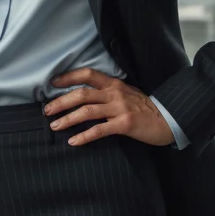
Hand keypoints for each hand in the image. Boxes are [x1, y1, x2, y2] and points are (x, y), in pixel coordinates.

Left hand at [43, 68, 175, 147]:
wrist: (167, 119)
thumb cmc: (144, 107)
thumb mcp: (126, 92)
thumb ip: (108, 92)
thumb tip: (84, 95)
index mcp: (113, 84)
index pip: (87, 74)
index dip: (69, 77)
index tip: (53, 83)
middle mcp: (115, 93)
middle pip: (82, 94)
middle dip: (61, 101)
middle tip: (47, 110)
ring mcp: (120, 108)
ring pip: (87, 111)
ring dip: (68, 119)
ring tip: (55, 125)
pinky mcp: (124, 124)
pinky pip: (99, 130)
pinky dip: (84, 136)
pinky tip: (73, 141)